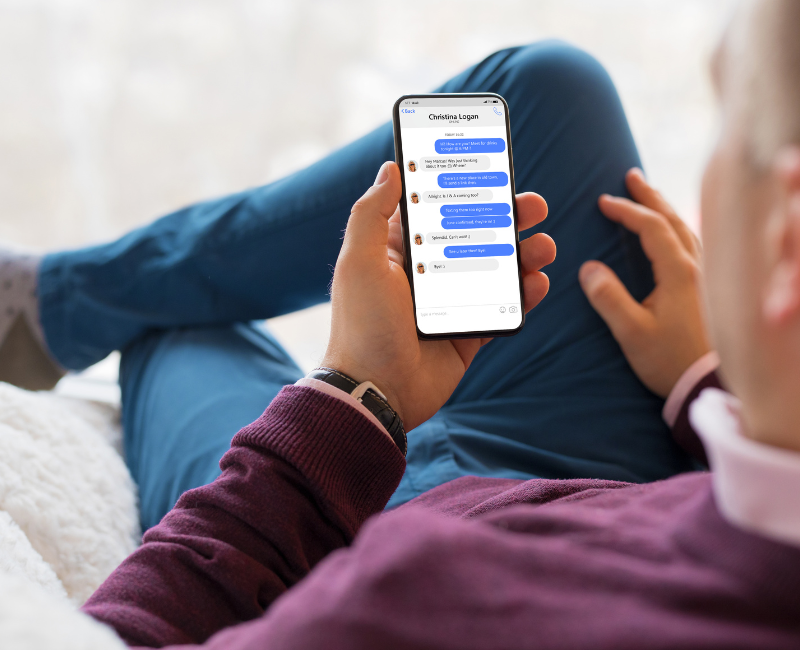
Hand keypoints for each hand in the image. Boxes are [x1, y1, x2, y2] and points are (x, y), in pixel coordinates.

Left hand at [321, 162, 555, 430]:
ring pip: (498, 269)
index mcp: (400, 251)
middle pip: (477, 236)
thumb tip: (390, 168)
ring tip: (544, 247)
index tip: (492, 169)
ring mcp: (453, 303)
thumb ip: (371, 213)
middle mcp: (429, 274)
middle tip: (535, 206)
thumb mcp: (358, 262)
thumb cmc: (362, 325)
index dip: (465, 189)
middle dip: (509, 218)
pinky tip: (538, 282)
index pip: (438, 209)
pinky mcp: (470, 333)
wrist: (377, 392)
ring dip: (526, 254)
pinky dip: (526, 294)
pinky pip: (504, 308)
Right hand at [578, 168, 711, 397]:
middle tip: (631, 177)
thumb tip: (588, 268)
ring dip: (666, 210)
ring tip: (650, 198)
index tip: (603, 201)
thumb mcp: (632, 332)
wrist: (710, 385)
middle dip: (650, 197)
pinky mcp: (711, 290)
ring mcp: (709, 276)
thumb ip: (608, 298)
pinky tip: (674, 235)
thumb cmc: (671, 360)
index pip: (651, 227)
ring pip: (687, 230)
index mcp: (678, 272)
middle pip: (673, 220)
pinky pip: (695, 244)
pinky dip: (678, 229)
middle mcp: (698, 267)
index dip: (626, 210)